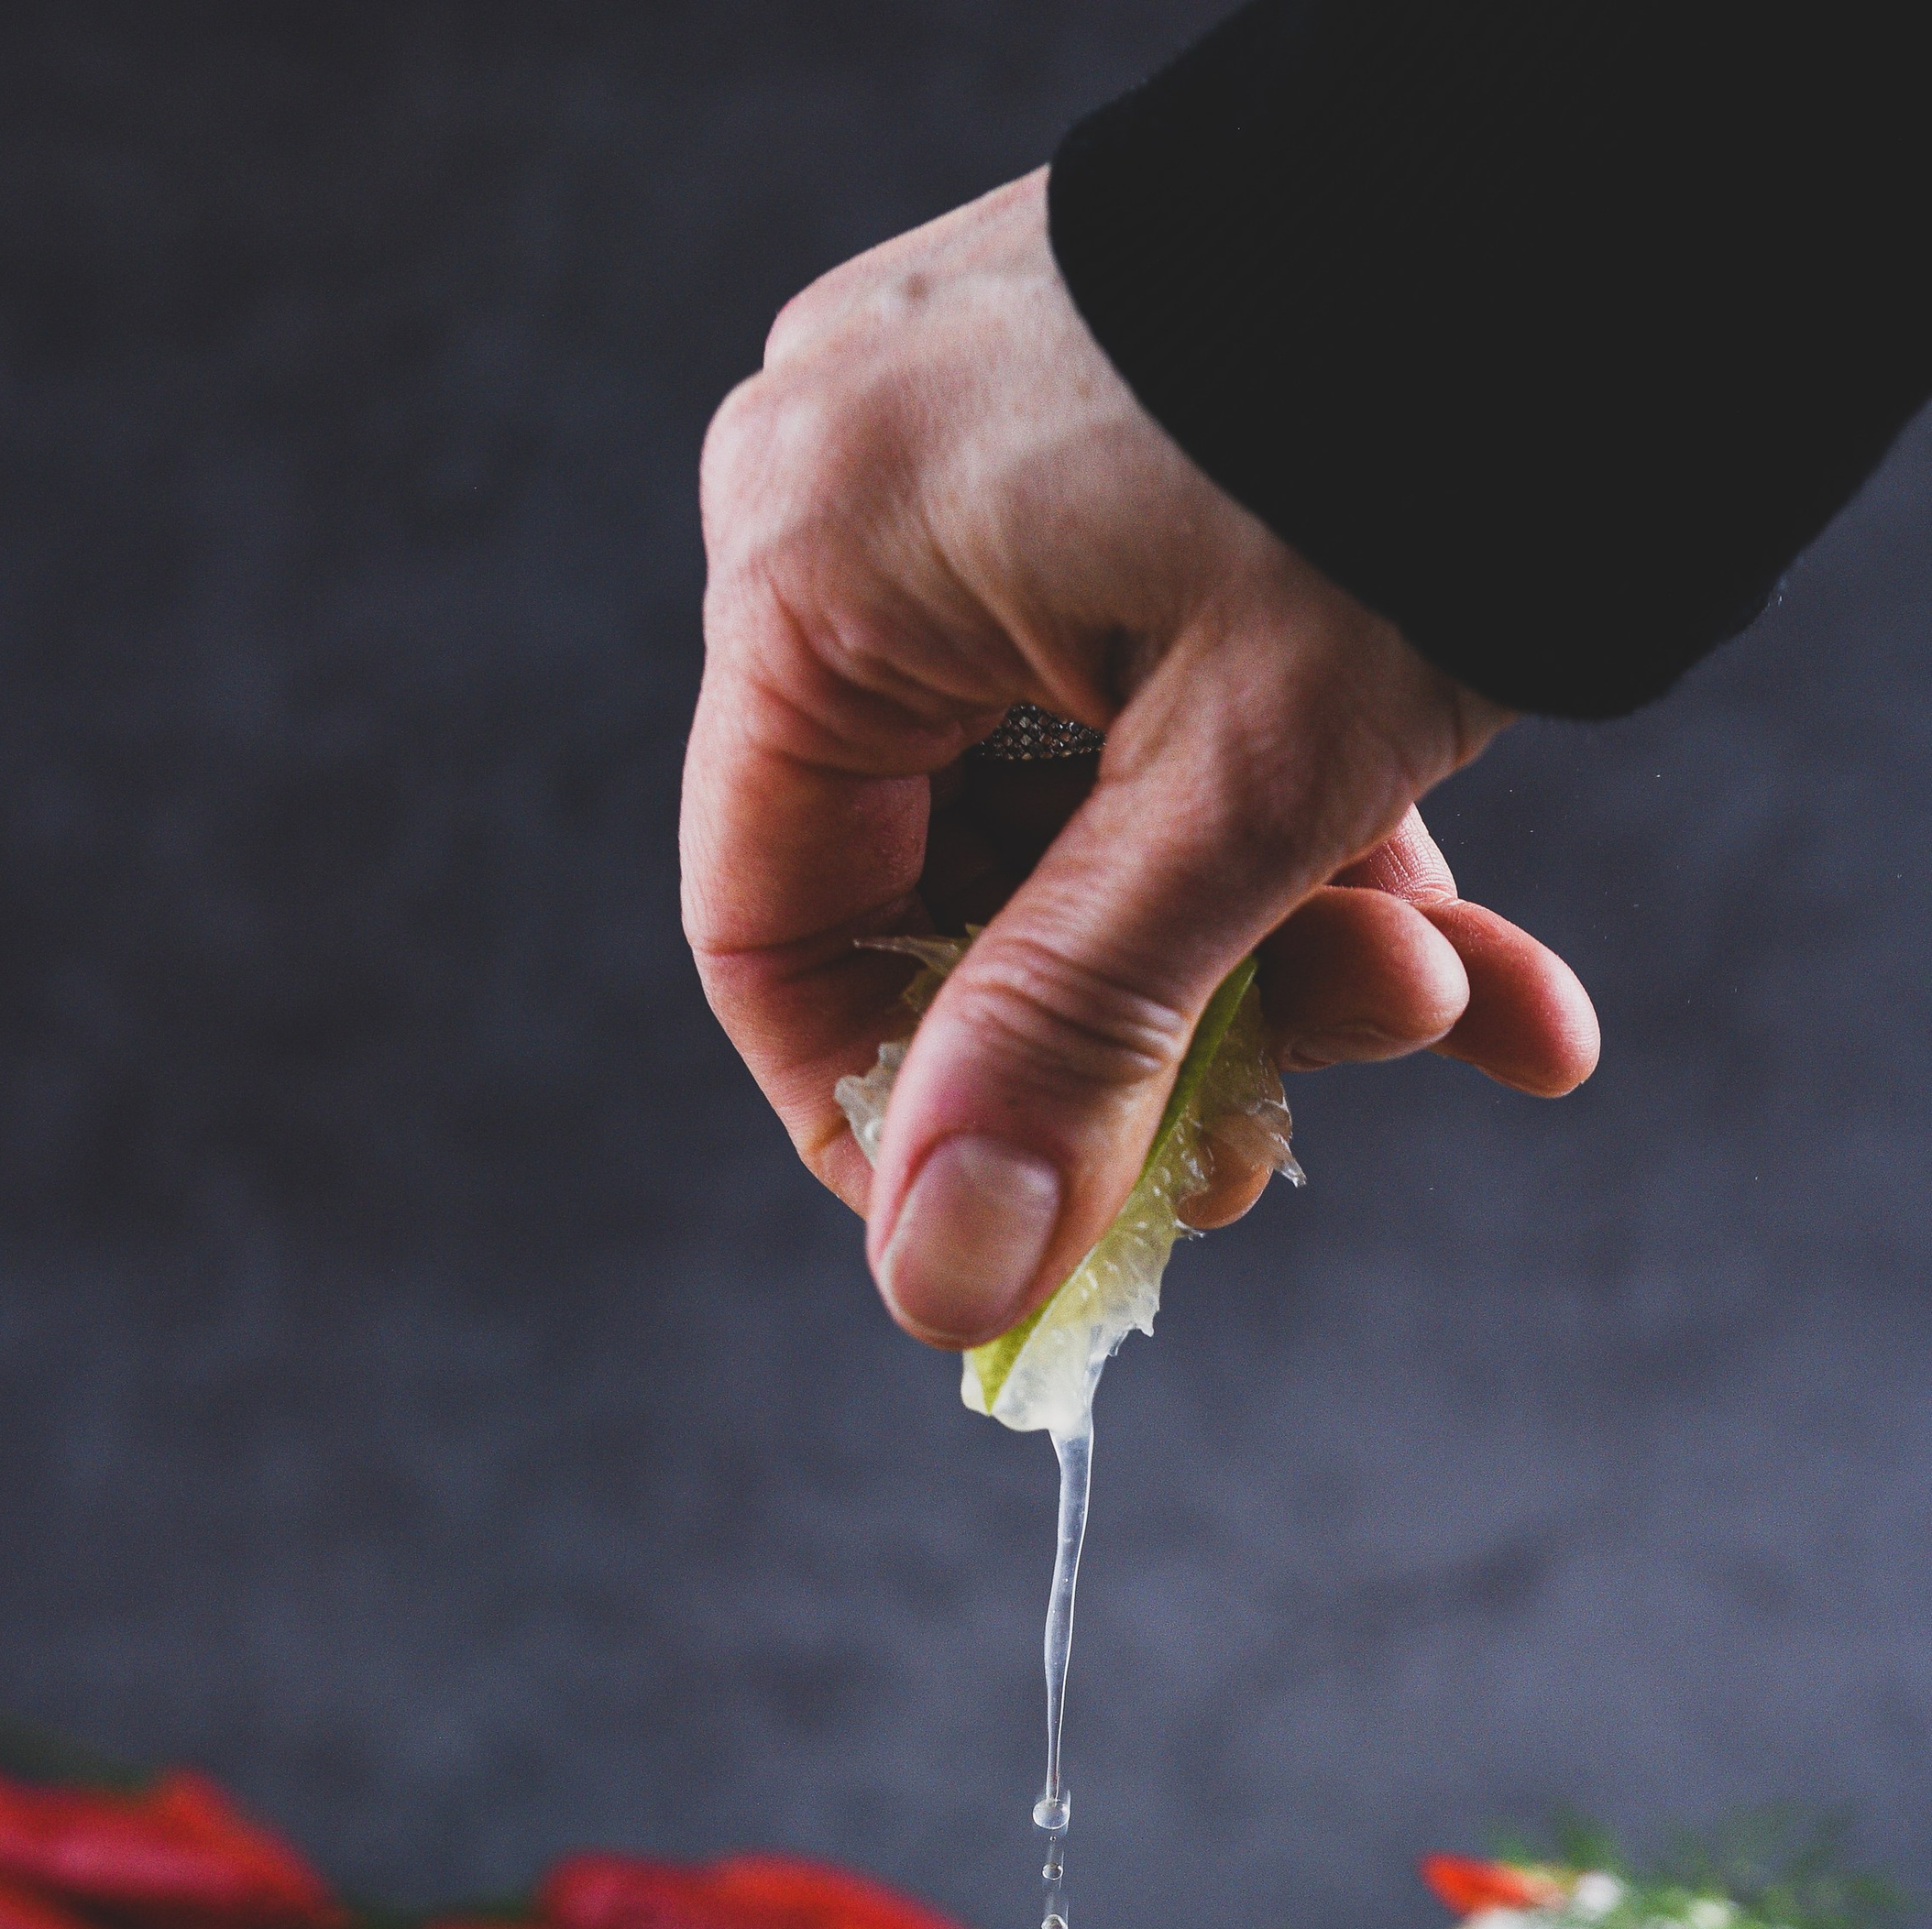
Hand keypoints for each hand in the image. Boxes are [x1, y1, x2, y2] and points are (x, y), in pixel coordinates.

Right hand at [682, 173, 1598, 1347]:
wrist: (1624, 172)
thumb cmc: (1410, 436)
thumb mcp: (1242, 785)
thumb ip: (1074, 1038)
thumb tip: (942, 1287)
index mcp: (811, 566)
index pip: (775, 938)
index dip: (906, 1122)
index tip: (1040, 1236)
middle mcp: (857, 508)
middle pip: (959, 891)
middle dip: (1169, 1026)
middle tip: (1317, 1115)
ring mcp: (985, 471)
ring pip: (1091, 819)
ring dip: (1287, 950)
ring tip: (1466, 998)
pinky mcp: (1116, 460)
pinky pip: (1160, 707)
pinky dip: (1317, 835)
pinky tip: (1489, 956)